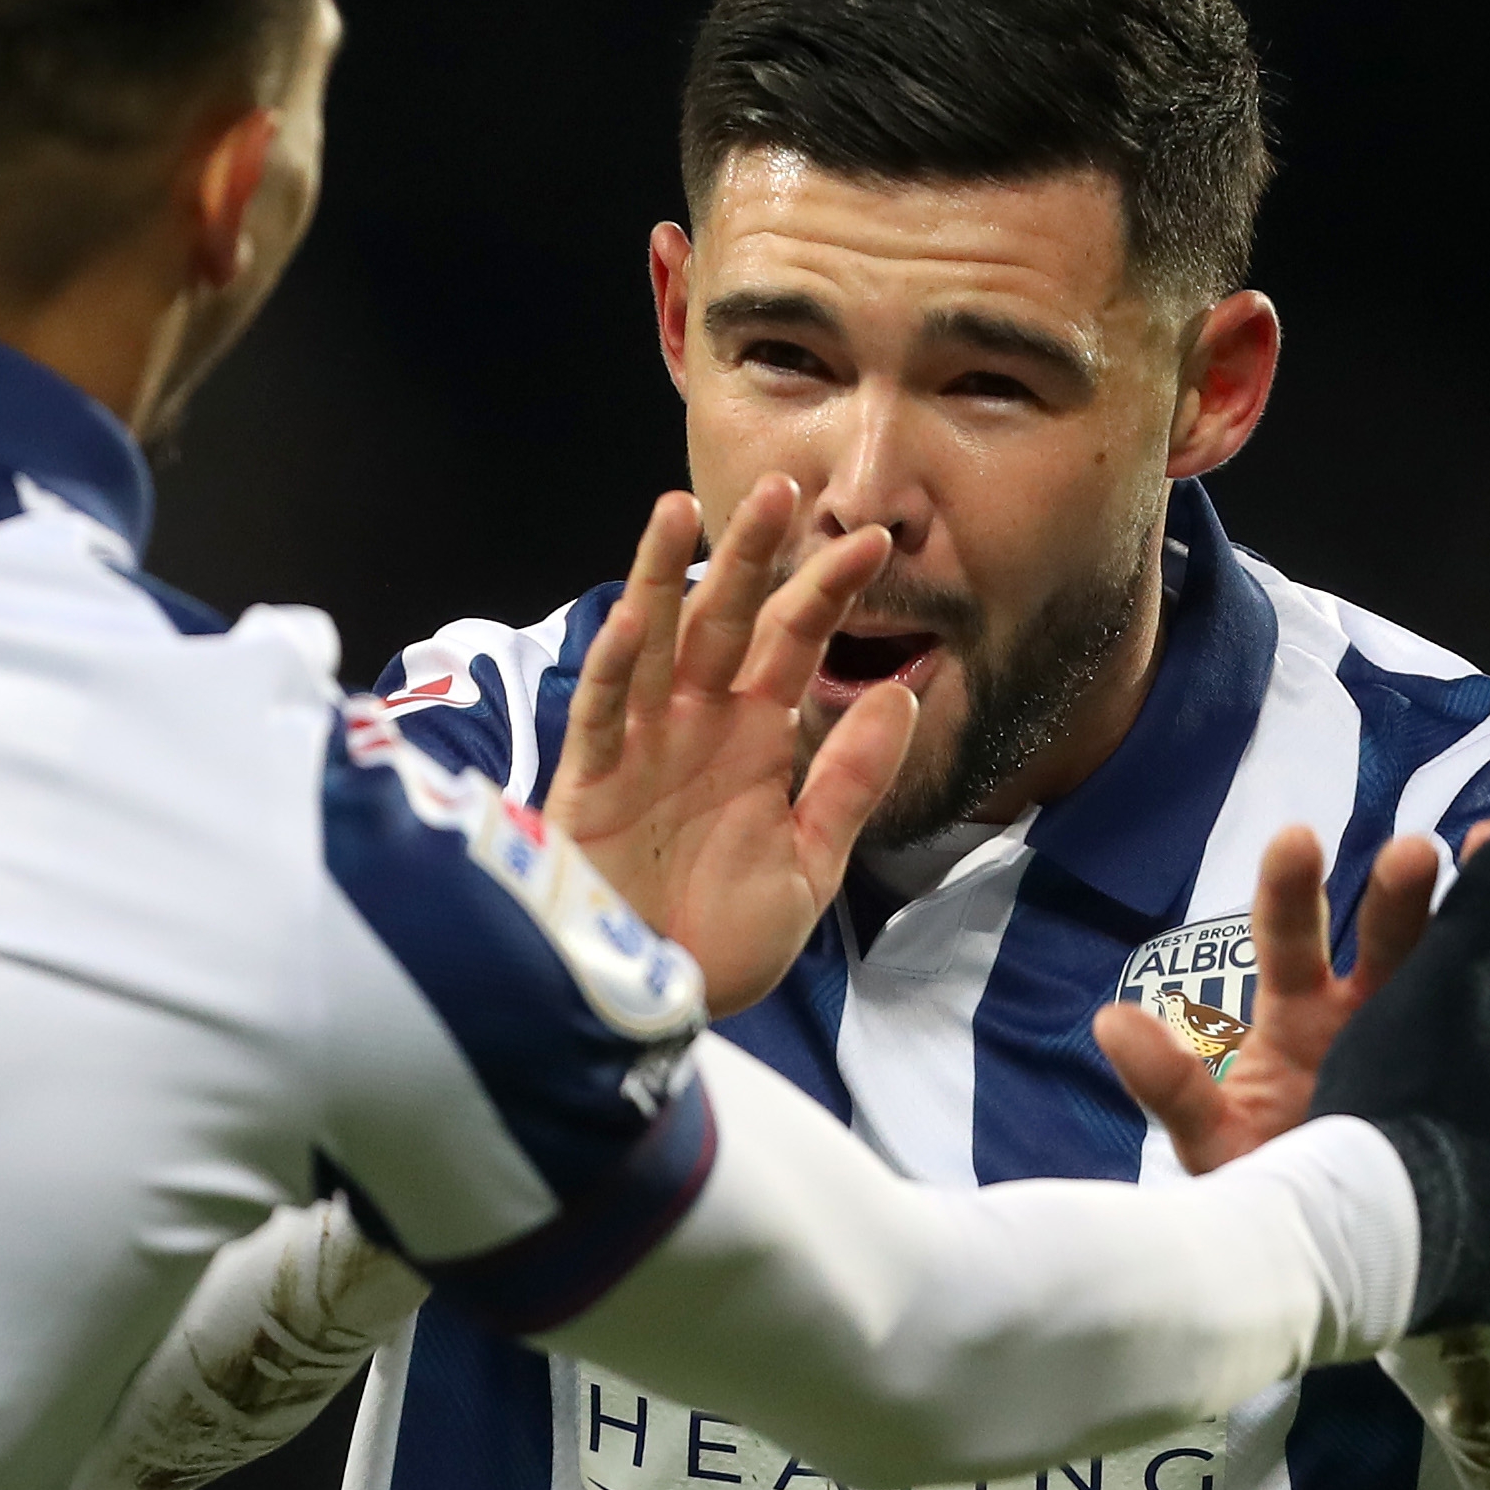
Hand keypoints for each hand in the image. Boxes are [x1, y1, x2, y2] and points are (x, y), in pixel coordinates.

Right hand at [548, 481, 914, 1014]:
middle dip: (752, 555)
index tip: (874, 542)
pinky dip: (616, 665)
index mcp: (756, 738)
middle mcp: (698, 725)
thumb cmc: (723, 939)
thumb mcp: (810, 865)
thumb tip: (899, 692)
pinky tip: (637, 618)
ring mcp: (641, 744)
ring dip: (665, 577)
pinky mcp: (590, 779)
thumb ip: (850, 781)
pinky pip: (603, 710)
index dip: (829, 592)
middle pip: (726, 620)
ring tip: (682, 506)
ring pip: (655, 641)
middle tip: (783, 487)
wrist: (654, 1003)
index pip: (796, 644)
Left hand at [1098, 824, 1489, 1175]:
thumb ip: (1173, 1090)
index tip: (1298, 838)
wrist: (1353, 1269)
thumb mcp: (1222, 1152)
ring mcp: (1442, 1042)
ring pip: (1470, 962)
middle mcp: (1374, 1013)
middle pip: (1388, 935)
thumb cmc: (1278, 1198)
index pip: (1289, 941)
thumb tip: (1107, 1020)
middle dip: (1403, 891)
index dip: (1290, 891)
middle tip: (1417, 852)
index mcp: (1300, 1021)